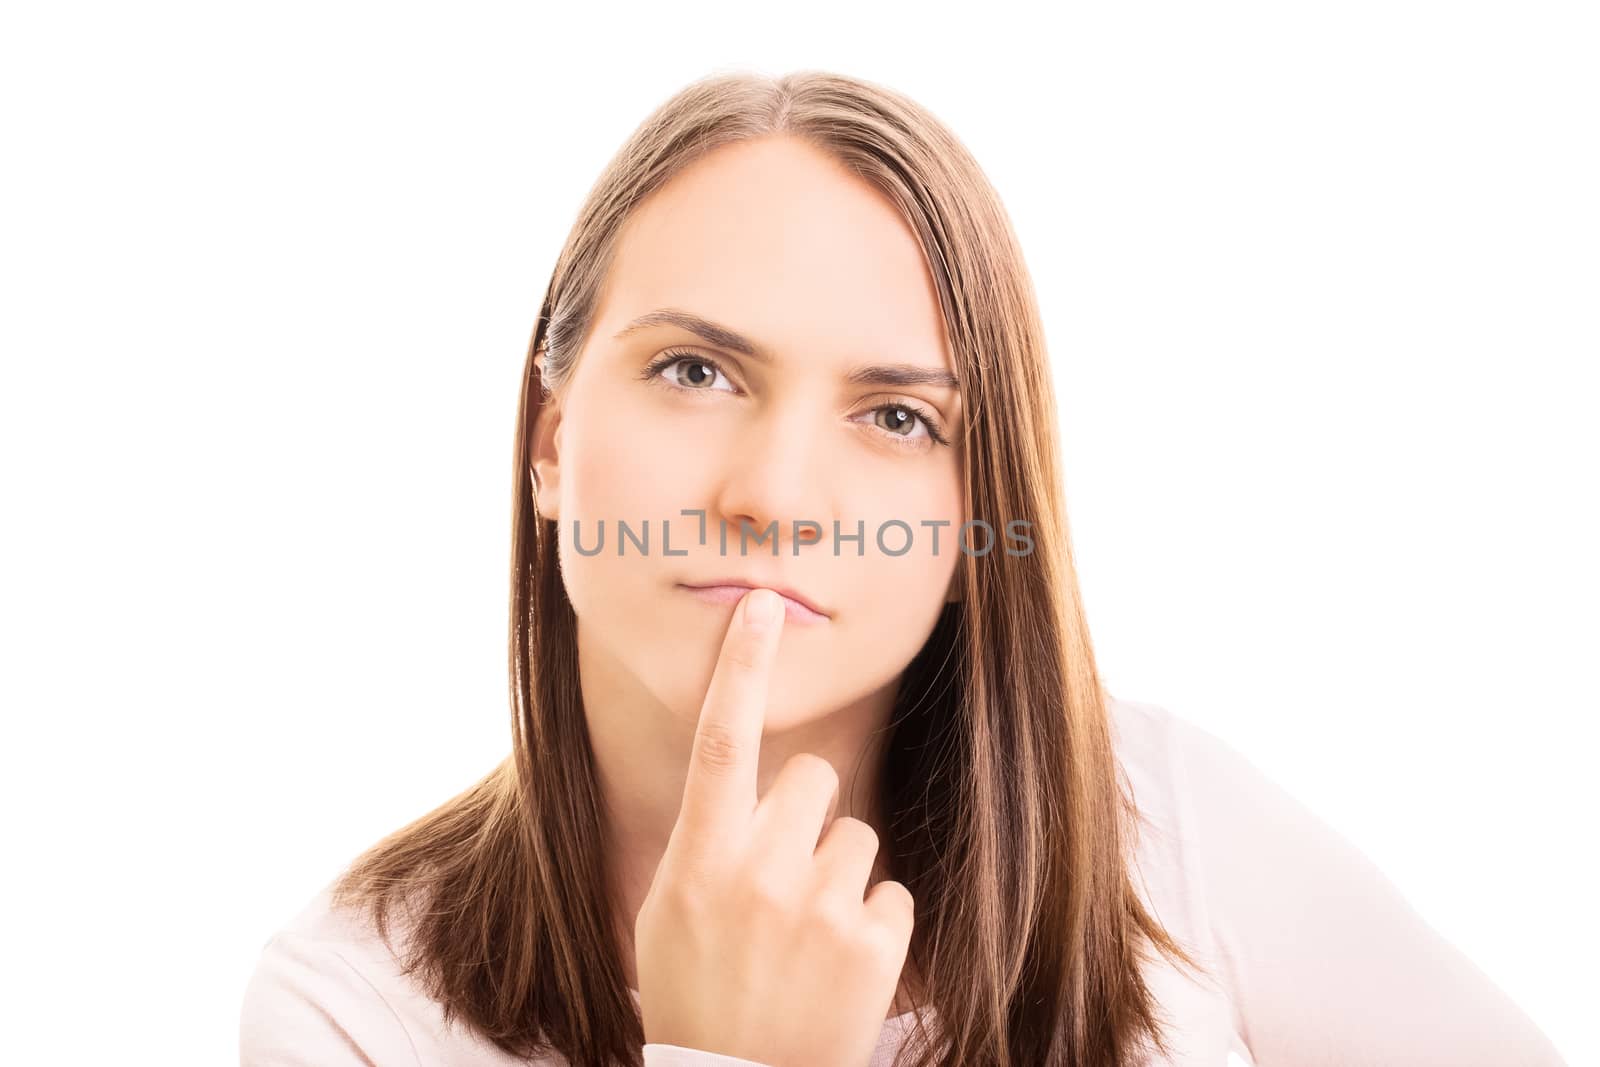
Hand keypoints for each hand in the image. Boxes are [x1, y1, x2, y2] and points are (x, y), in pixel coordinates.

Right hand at [634, 587, 915, 1066]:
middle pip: (811, 778)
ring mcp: (819, 908)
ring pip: (857, 836)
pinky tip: (839, 971)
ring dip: (840, 878)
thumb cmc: (696, 995)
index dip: (742, 666)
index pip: (722, 740)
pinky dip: (873, 928)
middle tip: (784, 881)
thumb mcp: (667, 915)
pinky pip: (891, 894)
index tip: (763, 606)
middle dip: (806, 815)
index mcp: (700, 858)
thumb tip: (744, 787)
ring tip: (807, 942)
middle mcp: (759, 872)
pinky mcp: (872, 945)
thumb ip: (706, 844)